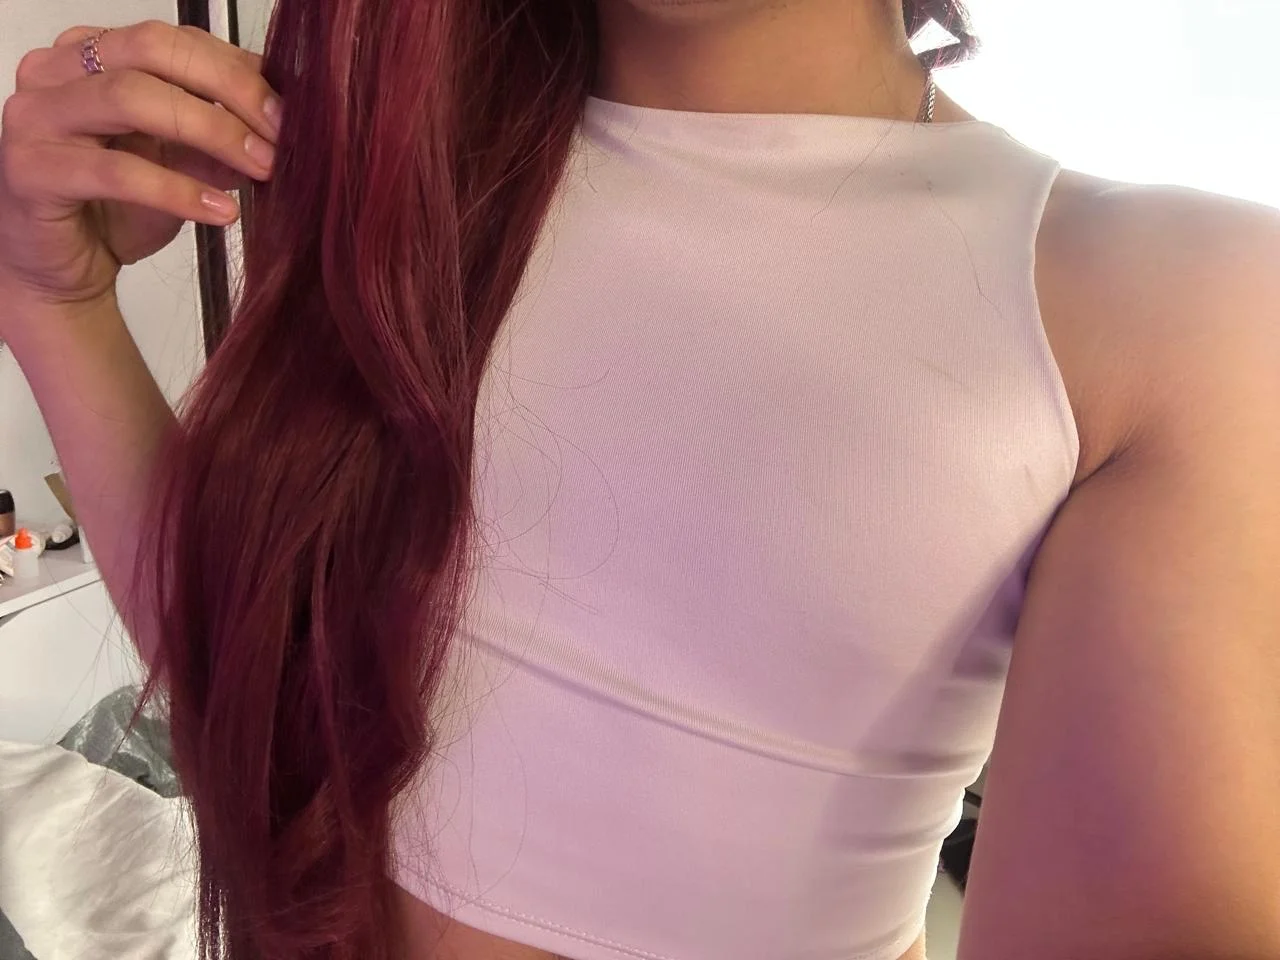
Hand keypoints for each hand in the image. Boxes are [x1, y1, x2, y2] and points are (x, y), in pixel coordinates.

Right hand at [0, 20, 280, 314]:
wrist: (66, 274)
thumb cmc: (116, 211)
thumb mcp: (184, 166)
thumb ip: (221, 137)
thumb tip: (283, 120)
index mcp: (91, 55)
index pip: (174, 40)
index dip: (238, 71)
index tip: (288, 112)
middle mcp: (55, 73)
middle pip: (153, 51)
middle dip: (229, 90)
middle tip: (279, 135)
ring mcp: (36, 118)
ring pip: (133, 98)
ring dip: (212, 131)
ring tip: (261, 168)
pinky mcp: (31, 170)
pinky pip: (116, 170)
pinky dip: (177, 189)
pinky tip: (222, 210)